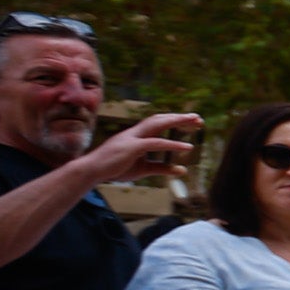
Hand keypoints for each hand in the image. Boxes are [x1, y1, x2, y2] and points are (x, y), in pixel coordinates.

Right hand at [74, 111, 199, 187]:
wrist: (91, 171)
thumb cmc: (115, 169)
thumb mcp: (143, 169)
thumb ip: (162, 168)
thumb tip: (182, 170)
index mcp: (137, 135)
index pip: (158, 123)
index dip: (174, 120)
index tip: (191, 122)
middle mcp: (135, 133)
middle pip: (160, 119)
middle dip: (179, 117)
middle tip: (199, 118)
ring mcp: (132, 138)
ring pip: (158, 125)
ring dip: (178, 122)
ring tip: (196, 122)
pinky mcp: (131, 148)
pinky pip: (155, 144)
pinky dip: (172, 144)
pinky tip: (187, 147)